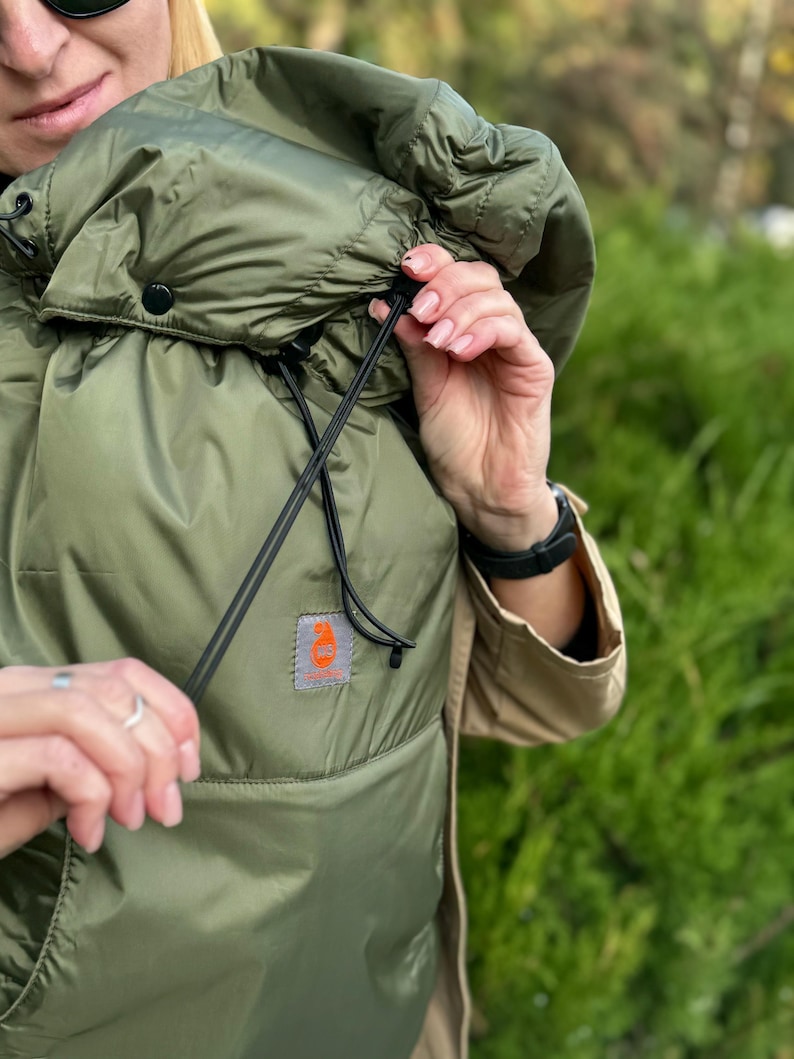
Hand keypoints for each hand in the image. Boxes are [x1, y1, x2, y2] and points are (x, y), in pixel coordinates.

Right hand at [0, 659, 199, 857]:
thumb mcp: (42, 789)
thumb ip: (88, 765)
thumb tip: (149, 770)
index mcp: (33, 689)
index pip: (123, 672)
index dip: (172, 711)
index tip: (191, 764)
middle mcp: (11, 689)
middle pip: (116, 692)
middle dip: (161, 751)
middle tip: (167, 808)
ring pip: (90, 713)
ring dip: (130, 770)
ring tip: (131, 819)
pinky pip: (61, 757)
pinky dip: (92, 796)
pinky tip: (88, 834)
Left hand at [370, 244, 558, 550]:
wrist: (481, 489)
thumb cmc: (456, 442)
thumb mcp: (426, 388)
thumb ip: (414, 347)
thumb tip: (385, 304)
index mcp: (464, 331)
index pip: (456, 278)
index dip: (435, 262)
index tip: (407, 266)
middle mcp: (492, 333)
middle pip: (480, 278)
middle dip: (446, 284)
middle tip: (422, 309)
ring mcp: (516, 349)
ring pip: (497, 299)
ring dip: (462, 310)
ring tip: (438, 338)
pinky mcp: (535, 367)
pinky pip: (514, 331)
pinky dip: (483, 331)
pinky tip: (459, 349)